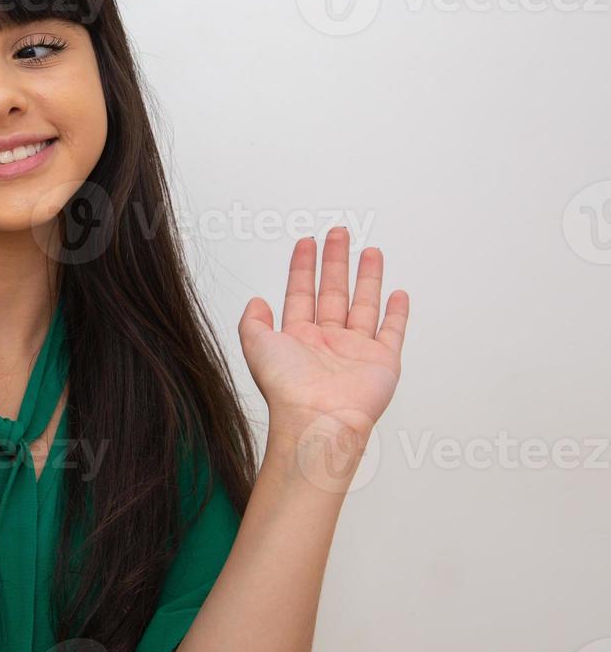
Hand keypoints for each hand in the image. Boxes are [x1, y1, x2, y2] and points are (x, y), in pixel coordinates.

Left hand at [237, 226, 409, 449]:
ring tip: (370, 251)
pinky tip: (398, 294)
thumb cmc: (287, 388)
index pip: (301, 292)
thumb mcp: (256, 346)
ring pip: (364, 305)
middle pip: (333, 291)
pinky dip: (397, 313)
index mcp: (298, 337)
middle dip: (336, 261)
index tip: (307, 242)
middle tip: (339, 233)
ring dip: (367, 278)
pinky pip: (392, 332)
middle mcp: (327, 341)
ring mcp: (356, 351)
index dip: (303, 266)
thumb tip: (256, 301)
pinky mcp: (382, 362)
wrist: (319, 418)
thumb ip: (253, 321)